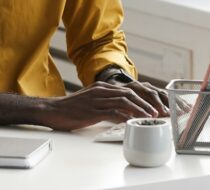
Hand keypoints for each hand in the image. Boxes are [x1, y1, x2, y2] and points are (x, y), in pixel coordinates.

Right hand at [39, 81, 162, 130]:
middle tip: (157, 112)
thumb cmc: (70, 109)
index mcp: (102, 87)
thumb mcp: (90, 101)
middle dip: (146, 103)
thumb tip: (122, 112)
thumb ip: (104, 103)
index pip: (128, 90)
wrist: (52, 110)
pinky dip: (125, 116)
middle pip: (129, 94)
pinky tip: (133, 122)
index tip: (153, 106)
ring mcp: (96, 100)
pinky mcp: (92, 111)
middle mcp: (101, 91)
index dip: (143, 98)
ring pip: (124, 101)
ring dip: (139, 109)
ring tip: (150, 117)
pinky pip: (113, 112)